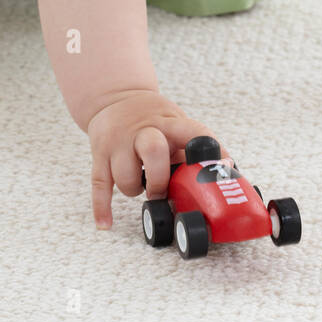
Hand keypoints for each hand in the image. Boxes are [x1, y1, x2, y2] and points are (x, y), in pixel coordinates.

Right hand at [86, 91, 228, 229]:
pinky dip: (102, 207)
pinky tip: (106, 223)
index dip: (209, 150)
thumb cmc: (152, 117)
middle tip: (162, 191)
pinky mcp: (100, 155)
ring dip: (135, 190)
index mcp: (168, 123)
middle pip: (153, 151)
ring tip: (140, 184)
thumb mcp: (175, 122)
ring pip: (124, 176)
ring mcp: (118, 143)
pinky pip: (99, 184)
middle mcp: (142, 131)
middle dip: (160, 180)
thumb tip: (222, 175)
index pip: (193, 132)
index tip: (220, 168)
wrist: (115, 97)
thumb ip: (191, 148)